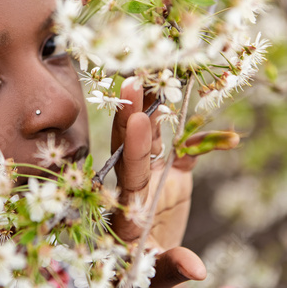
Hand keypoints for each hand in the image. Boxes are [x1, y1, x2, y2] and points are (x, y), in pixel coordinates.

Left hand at [110, 80, 207, 286]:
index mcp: (128, 207)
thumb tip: (197, 269)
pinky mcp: (173, 177)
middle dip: (132, 115)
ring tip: (161, 81)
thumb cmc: (143, 272)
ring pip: (154, 139)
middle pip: (131, 146)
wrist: (149, 264)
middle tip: (133, 83)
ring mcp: (155, 176)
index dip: (133, 146)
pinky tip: (222, 133)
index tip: (137, 118)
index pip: (128, 172)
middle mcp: (137, 184)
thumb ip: (171, 266)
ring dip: (159, 112)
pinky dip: (204, 141)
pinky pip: (188, 152)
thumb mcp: (154, 275)